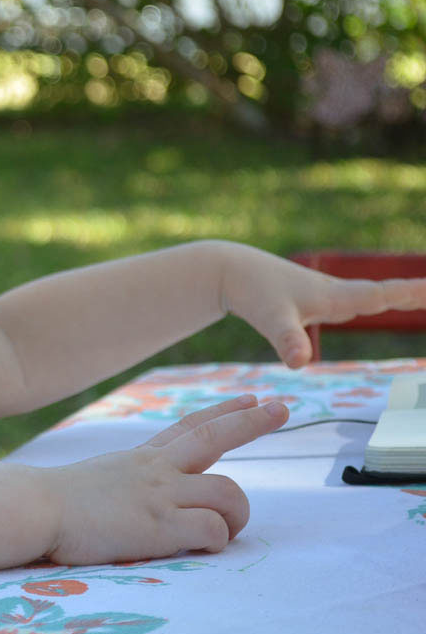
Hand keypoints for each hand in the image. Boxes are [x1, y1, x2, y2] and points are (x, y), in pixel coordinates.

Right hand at [42, 394, 287, 565]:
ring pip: (229, 494)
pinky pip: (212, 531)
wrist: (36, 506)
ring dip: (235, 516)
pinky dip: (215, 541)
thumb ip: (129, 481)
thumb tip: (141, 497)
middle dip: (253, 422)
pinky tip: (198, 547)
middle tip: (283, 409)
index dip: (226, 412)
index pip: (191, 426)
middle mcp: (157, 468)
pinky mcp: (161, 525)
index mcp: (143, 458)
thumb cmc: (55, 502)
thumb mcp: (100, 477)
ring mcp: (161, 494)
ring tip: (220, 531)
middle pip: (216, 438)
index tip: (253, 397)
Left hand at [219, 242, 425, 367]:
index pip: (383, 295)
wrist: (227, 270)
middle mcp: (334, 293)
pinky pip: (345, 301)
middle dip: (412, 294)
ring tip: (420, 297)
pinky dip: (365, 301)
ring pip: (364, 296)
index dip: (412, 295)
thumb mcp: (272, 318)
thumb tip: (301, 363)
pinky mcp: (307, 299)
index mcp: (335, 296)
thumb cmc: (252, 291)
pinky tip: (364, 306)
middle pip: (381, 294)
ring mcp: (321, 294)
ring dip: (393, 296)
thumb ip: (288, 339)